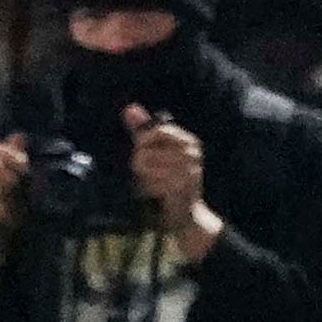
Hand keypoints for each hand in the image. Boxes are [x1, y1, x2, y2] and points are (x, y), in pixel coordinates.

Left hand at [126, 104, 224, 260]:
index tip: (144, 153)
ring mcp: (188, 170)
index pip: (157, 130)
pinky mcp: (181, 187)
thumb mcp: (157, 151)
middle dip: (139, 163)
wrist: (187, 213)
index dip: (143, 142)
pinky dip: (147, 190)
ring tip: (153, 183)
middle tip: (148, 174)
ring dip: (142, 178)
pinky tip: (155, 194)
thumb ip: (144, 130)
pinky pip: (149, 183)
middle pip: (145, 149)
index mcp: (188, 141)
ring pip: (145, 165)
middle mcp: (191, 153)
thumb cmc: (169, 179)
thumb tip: (129, 108)